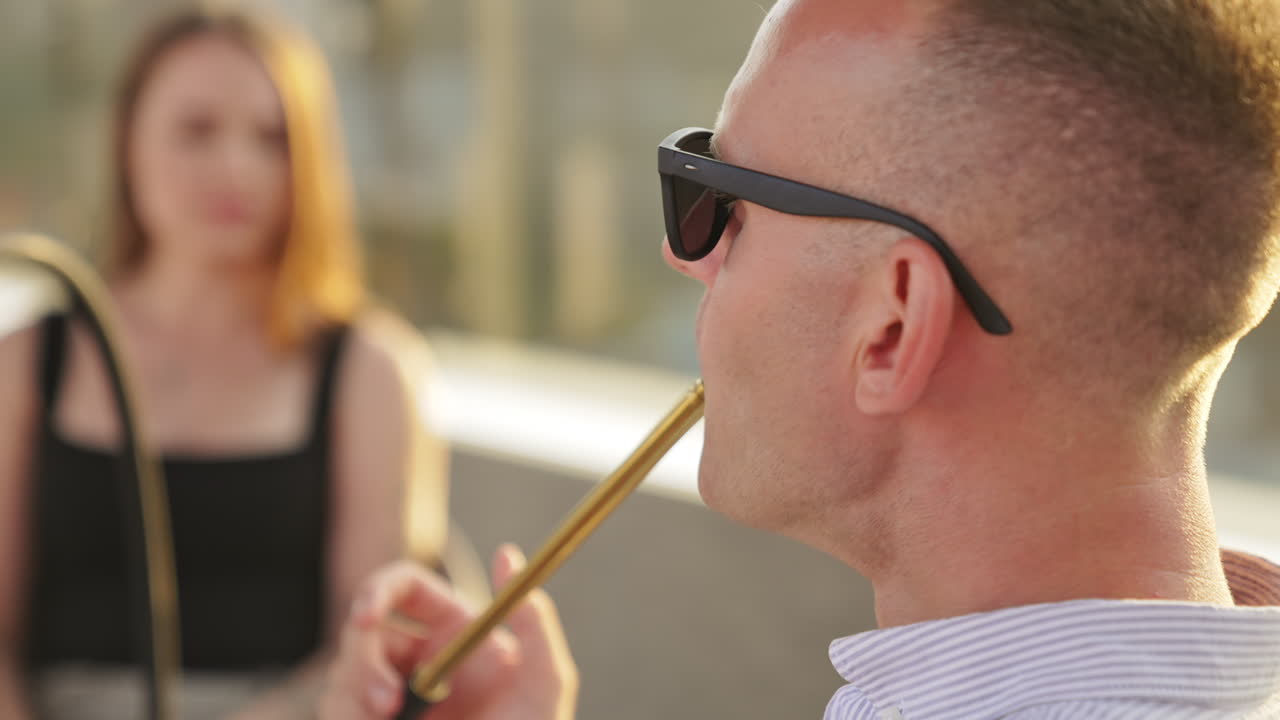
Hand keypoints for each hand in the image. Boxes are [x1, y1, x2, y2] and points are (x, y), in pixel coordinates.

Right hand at [319, 545, 577, 719]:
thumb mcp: (544, 683)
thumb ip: (534, 621)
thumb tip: (507, 555)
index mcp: (452, 631)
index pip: (402, 587)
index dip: (377, 592)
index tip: (364, 617)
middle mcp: (416, 657)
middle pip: (360, 631)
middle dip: (361, 664)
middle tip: (381, 704)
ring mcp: (388, 695)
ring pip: (341, 677)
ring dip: (353, 701)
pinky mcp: (370, 719)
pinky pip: (335, 709)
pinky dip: (345, 715)